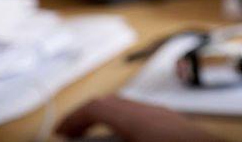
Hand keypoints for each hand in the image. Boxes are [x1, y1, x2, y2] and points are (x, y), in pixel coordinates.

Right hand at [56, 96, 224, 141]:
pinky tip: (130, 139)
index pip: (98, 106)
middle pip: (115, 104)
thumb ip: (108, 141)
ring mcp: (170, 119)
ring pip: (133, 110)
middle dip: (90, 117)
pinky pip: (148, 119)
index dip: (74, 117)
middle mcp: (155, 113)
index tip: (60, 130)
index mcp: (140, 118)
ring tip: (99, 138)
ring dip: (111, 122)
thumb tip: (80, 139)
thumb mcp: (132, 141)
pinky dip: (130, 128)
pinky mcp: (181, 128)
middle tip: (74, 133)